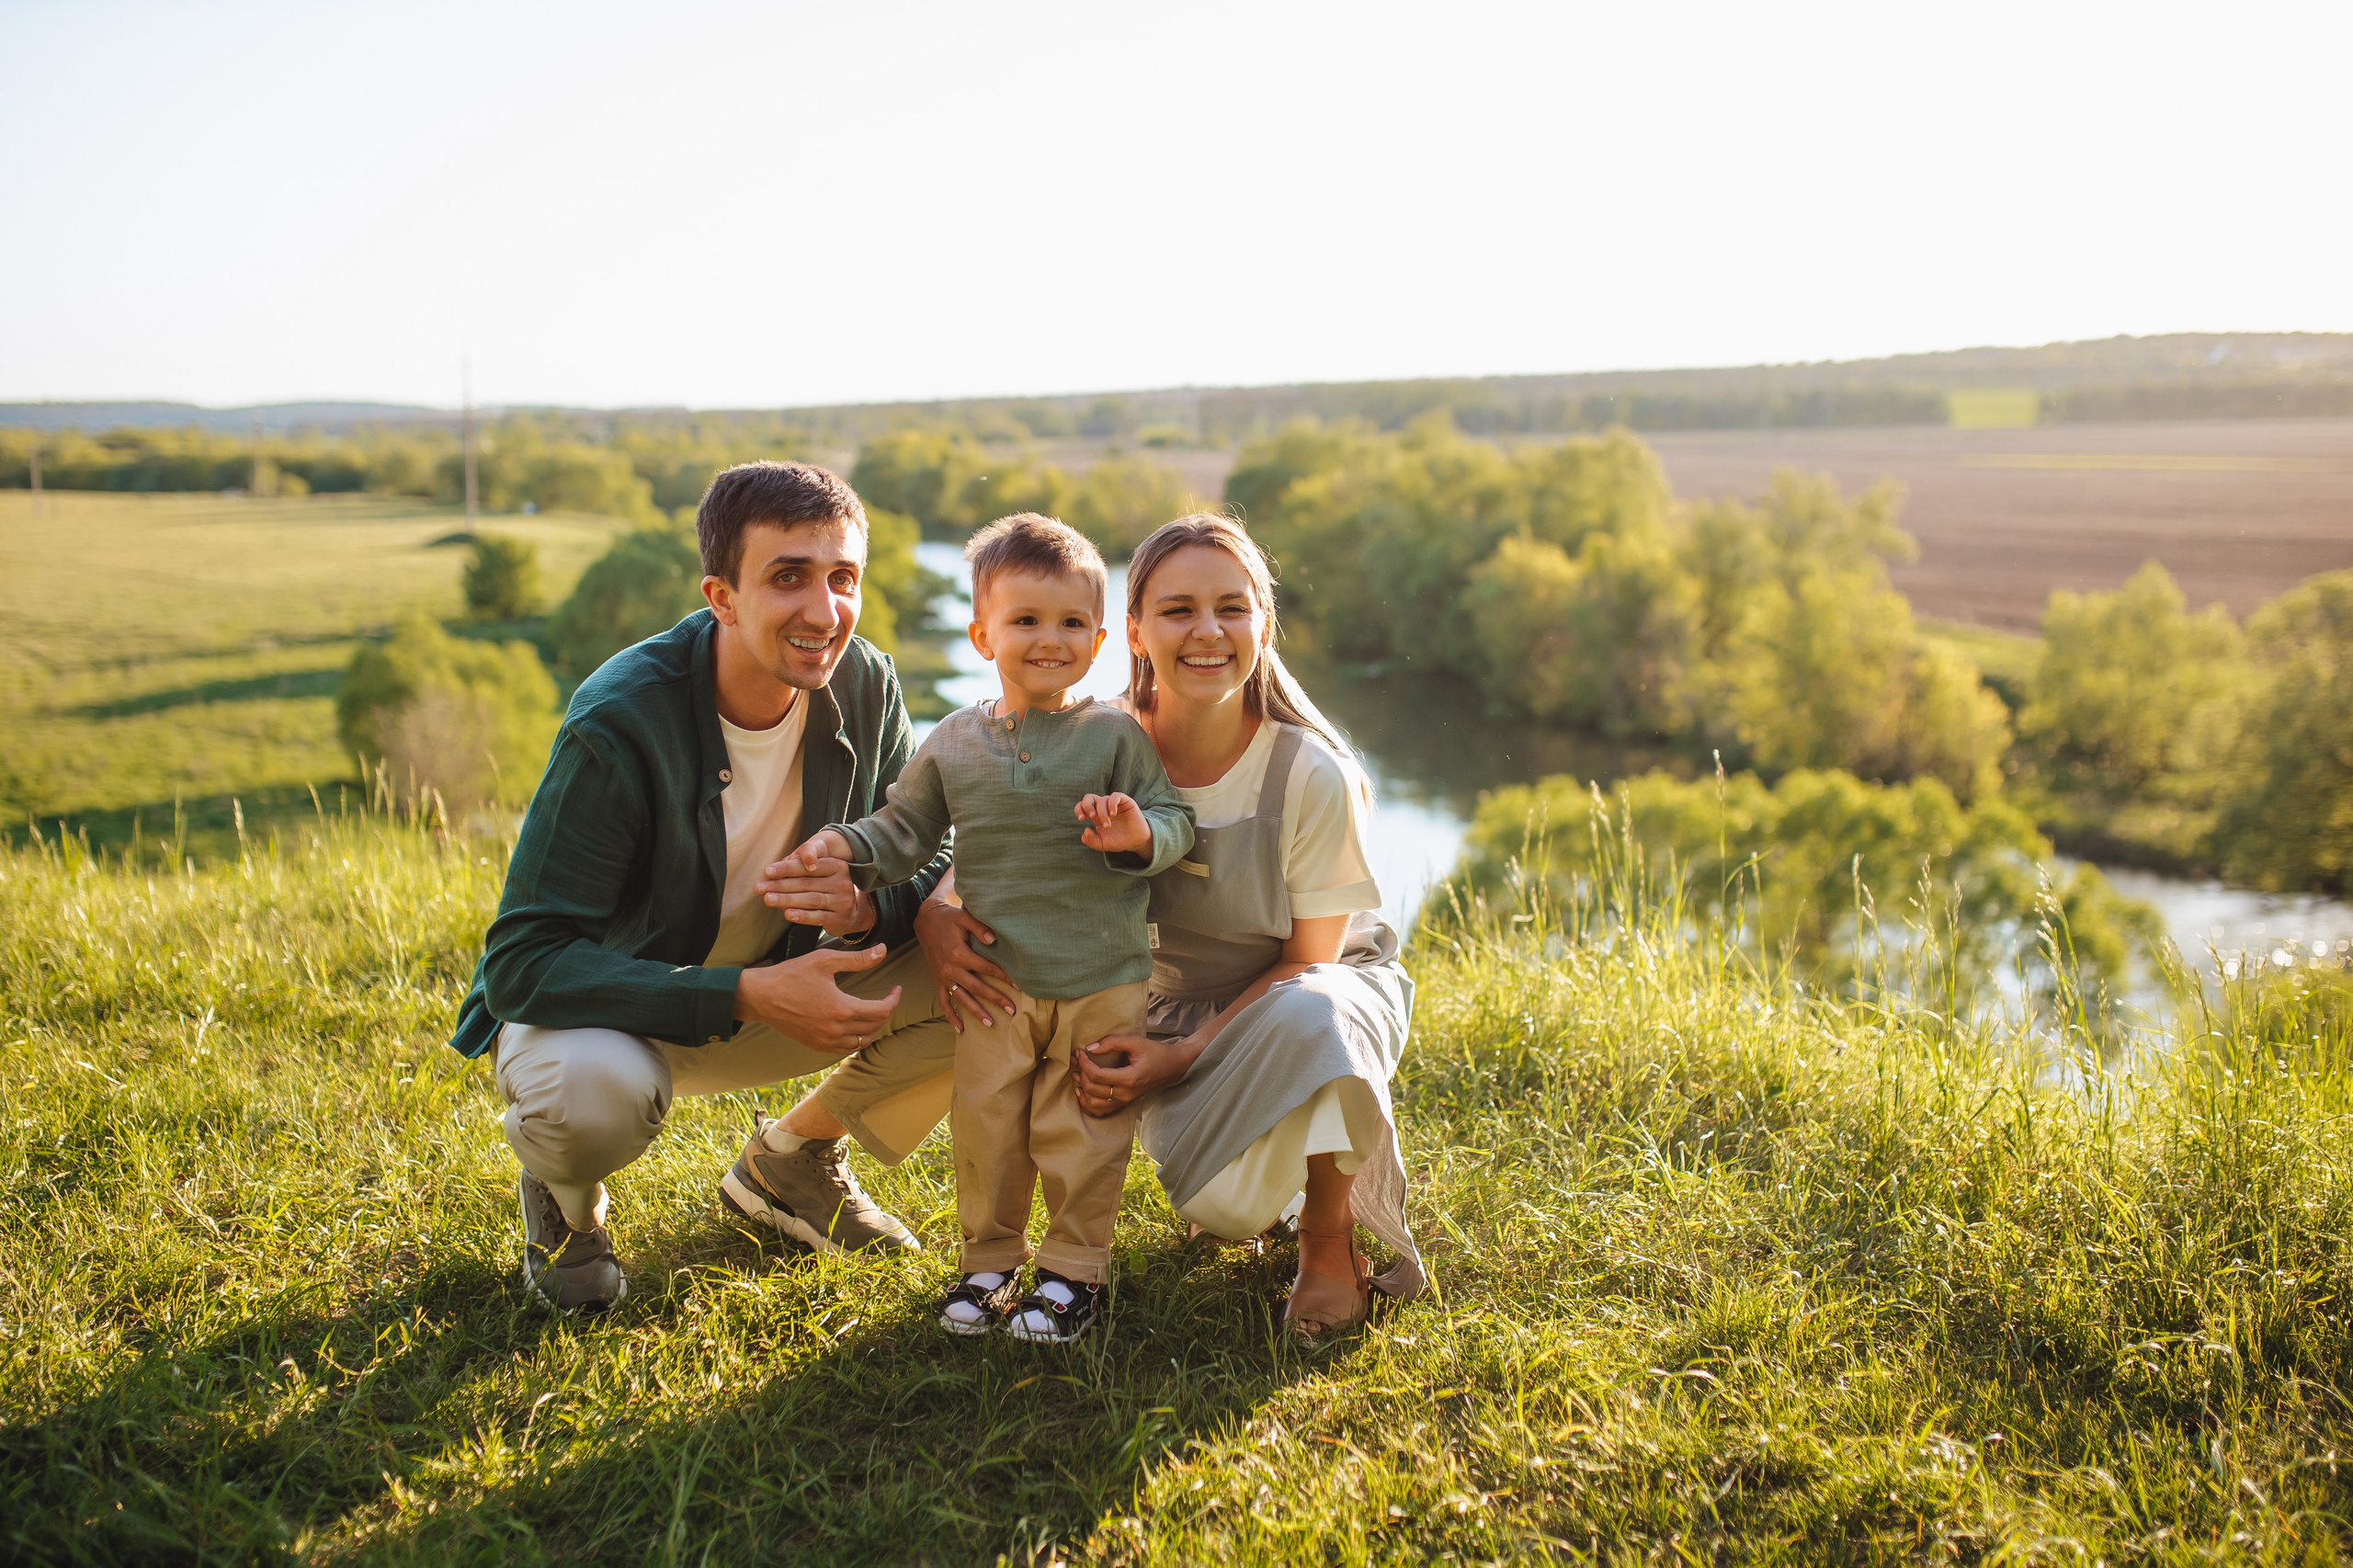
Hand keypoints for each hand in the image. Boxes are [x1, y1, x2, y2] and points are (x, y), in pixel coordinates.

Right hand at [733, 945, 900, 1054]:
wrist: (760, 996)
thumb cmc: (790, 975)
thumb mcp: (824, 960)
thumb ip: (857, 959)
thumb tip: (883, 951)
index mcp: (842, 1009)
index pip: (882, 1011)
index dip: (894, 999)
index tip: (896, 988)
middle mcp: (836, 1030)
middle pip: (875, 1027)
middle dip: (886, 1011)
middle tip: (886, 997)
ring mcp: (825, 1041)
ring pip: (862, 1041)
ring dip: (873, 1028)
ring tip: (874, 1011)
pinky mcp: (815, 1045)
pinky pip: (845, 1049)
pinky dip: (856, 1039)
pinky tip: (855, 1026)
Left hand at [760, 830, 875, 934]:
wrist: (855, 913)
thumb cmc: (829, 890)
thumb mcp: (821, 876)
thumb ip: (802, 872)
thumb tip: (771, 875)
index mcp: (837, 866)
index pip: (809, 867)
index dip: (786, 869)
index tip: (767, 871)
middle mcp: (842, 882)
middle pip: (807, 883)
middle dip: (780, 885)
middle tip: (760, 887)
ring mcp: (843, 901)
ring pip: (811, 899)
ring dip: (787, 899)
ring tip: (768, 899)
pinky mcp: (839, 918)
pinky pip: (817, 917)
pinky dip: (801, 915)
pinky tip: (787, 914)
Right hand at [913, 896, 1017, 1030]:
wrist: (925, 920)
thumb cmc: (949, 917)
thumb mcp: (964, 917)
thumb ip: (980, 928)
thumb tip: (994, 941)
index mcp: (959, 953)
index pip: (987, 968)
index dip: (1004, 976)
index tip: (1019, 985)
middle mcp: (950, 969)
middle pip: (977, 988)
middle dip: (996, 999)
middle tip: (1013, 1010)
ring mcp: (943, 977)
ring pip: (962, 999)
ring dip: (976, 1012)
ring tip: (991, 1024)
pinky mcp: (938, 980)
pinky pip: (943, 1001)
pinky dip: (950, 1016)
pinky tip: (960, 1029)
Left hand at [1072, 1031, 1195, 1116]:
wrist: (1172, 1067)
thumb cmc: (1155, 1052)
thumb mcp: (1136, 1042)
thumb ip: (1113, 1042)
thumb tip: (1090, 1048)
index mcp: (1129, 1078)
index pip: (1097, 1075)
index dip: (1083, 1063)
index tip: (1079, 1052)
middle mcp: (1126, 1094)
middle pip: (1092, 1089)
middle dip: (1080, 1073)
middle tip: (1076, 1060)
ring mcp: (1124, 1101)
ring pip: (1093, 1104)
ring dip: (1081, 1090)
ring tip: (1076, 1075)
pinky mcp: (1123, 1103)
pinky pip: (1100, 1111)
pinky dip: (1087, 1104)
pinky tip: (1082, 1091)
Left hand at [1074, 792, 1150, 855]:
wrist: (1136, 842)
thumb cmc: (1118, 841)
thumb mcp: (1101, 844)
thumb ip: (1090, 840)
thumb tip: (1085, 829)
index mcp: (1096, 816)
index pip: (1082, 806)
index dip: (1078, 809)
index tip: (1081, 819)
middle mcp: (1103, 808)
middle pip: (1089, 797)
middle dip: (1087, 806)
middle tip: (1092, 817)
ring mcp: (1114, 804)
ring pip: (1102, 799)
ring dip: (1102, 812)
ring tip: (1108, 825)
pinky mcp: (1125, 801)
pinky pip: (1116, 796)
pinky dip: (1112, 803)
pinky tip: (1113, 814)